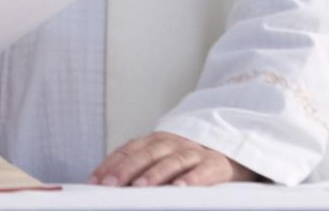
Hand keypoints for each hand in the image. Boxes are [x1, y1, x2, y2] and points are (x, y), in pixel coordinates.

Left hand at [89, 131, 257, 186]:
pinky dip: (193, 178)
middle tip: (110, 185)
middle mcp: (173, 143)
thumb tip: (108, 183)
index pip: (128, 150)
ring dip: (156, 173)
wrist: (234, 150)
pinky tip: (181, 187)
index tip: (94, 181)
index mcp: (156, 142)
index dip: (110, 165)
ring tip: (140, 186)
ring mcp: (196, 152)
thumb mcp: (164, 158)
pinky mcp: (218, 163)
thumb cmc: (190, 160)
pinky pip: (205, 169)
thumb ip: (140, 166)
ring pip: (173, 159)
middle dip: (125, 169)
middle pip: (146, 153)